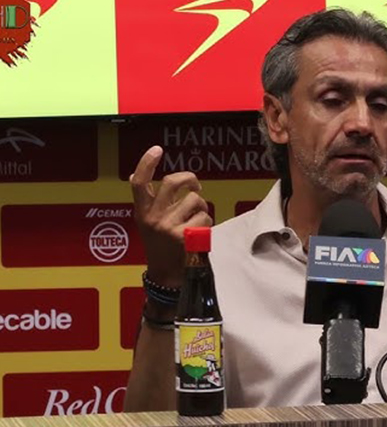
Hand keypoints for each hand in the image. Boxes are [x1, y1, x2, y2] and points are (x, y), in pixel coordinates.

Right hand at [130, 145, 211, 287]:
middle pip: (173, 182)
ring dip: (202, 209)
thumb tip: (141, 178)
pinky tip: (199, 236)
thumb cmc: (163, 248)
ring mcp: (168, 227)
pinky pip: (204, 218)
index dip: (146, 163)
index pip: (139, 183)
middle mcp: (152, 218)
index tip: (156, 149)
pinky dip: (207, 225)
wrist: (168, 277)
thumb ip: (152, 203)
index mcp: (142, 213)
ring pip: (195, 200)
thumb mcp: (150, 225)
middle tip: (197, 186)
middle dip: (191, 179)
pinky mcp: (184, 236)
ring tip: (197, 222)